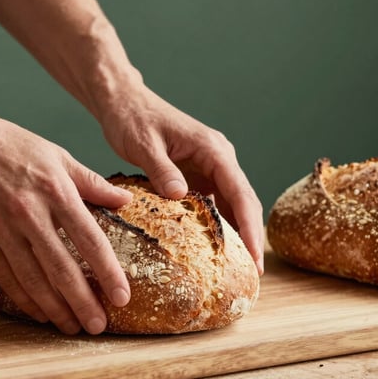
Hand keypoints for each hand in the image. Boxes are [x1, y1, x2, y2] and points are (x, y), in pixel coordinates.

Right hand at [0, 108, 132, 334]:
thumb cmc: (8, 143)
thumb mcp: (56, 154)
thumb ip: (91, 181)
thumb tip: (125, 200)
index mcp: (55, 189)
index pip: (90, 240)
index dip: (108, 273)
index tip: (122, 297)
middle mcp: (29, 211)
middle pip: (62, 268)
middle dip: (83, 303)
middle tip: (99, 327)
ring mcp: (0, 227)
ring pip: (33, 279)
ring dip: (55, 308)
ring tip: (71, 327)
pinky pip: (5, 276)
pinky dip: (23, 299)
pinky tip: (39, 312)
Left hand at [97, 84, 265, 274]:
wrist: (123, 102)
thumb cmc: (132, 119)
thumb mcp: (143, 145)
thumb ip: (162, 170)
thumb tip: (180, 197)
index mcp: (212, 149)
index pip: (240, 192)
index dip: (249, 227)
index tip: (253, 258)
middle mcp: (218, 158)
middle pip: (243, 201)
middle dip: (249, 238)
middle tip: (251, 276)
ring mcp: (209, 166)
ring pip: (231, 204)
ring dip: (235, 235)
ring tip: (235, 272)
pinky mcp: (197, 174)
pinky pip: (212, 203)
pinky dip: (216, 226)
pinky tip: (211, 251)